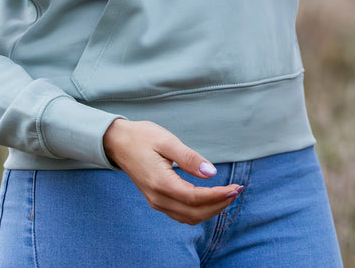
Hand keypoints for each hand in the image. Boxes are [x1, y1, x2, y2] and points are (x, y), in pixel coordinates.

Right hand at [102, 118, 238, 224]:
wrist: (117, 142)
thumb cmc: (142, 137)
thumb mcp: (167, 141)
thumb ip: (189, 158)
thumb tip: (211, 173)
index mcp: (160, 183)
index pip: (195, 198)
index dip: (218, 195)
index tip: (235, 188)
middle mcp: (158, 198)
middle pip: (194, 213)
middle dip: (219, 204)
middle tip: (237, 190)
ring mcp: (156, 202)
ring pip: (189, 217)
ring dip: (211, 209)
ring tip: (228, 194)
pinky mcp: (157, 200)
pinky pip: (181, 214)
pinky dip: (199, 210)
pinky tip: (211, 199)